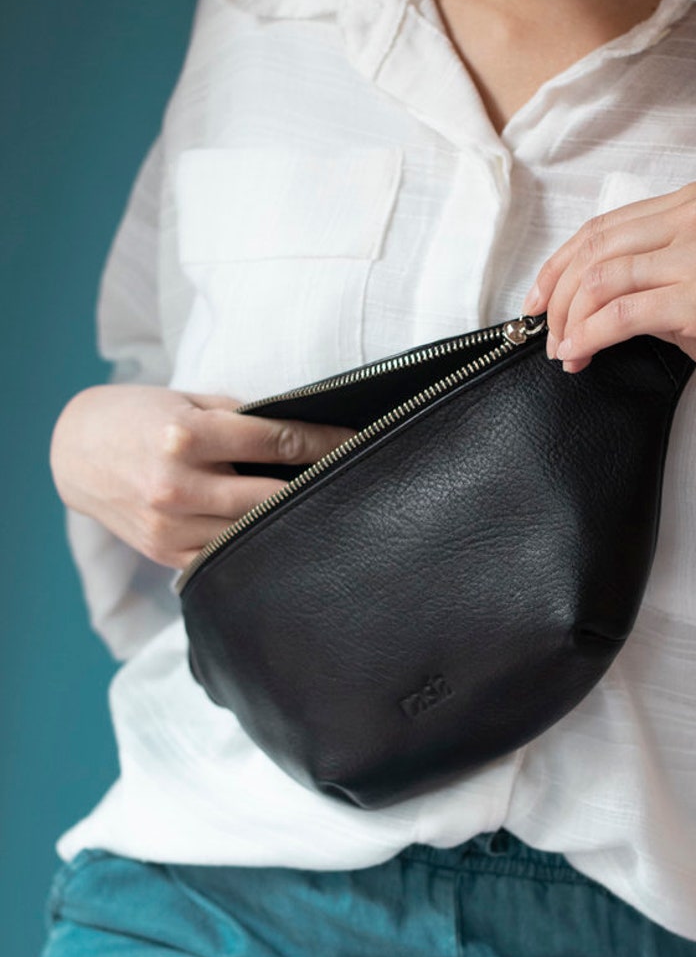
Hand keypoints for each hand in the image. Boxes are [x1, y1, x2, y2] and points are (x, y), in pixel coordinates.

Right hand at [50, 385, 355, 568]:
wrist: (75, 452)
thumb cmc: (137, 417)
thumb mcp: (187, 400)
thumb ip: (240, 418)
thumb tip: (300, 431)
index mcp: (187, 437)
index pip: (277, 442)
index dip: (325, 443)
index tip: (358, 441)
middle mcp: (179, 484)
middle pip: (272, 495)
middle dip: (315, 485)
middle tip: (351, 478)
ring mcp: (171, 525)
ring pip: (252, 530)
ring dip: (288, 520)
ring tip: (321, 507)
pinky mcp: (165, 552)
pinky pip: (225, 555)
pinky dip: (251, 543)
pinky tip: (276, 533)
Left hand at [523, 182, 695, 433]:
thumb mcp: (689, 285)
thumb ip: (639, 275)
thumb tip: (571, 295)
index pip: (602, 229)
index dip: (556, 268)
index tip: (534, 303)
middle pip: (595, 251)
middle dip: (557, 299)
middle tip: (547, 337)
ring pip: (602, 282)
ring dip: (570, 324)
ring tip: (566, 353)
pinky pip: (622, 314)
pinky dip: (590, 337)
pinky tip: (581, 354)